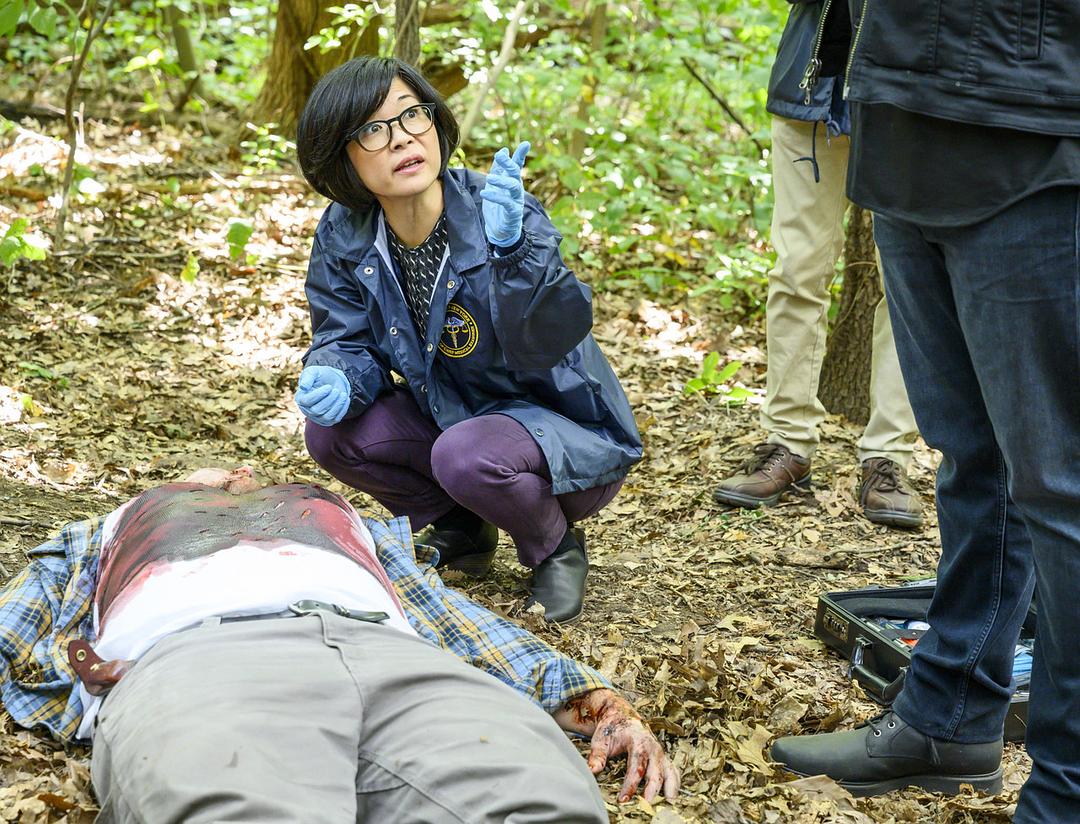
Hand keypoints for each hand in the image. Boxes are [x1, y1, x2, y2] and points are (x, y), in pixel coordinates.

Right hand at [295, 365, 350, 426]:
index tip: (329, 387)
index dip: (318, 395)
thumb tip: (303, 387)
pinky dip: (342, 409)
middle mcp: (306, 410)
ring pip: (327, 417)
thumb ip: (308, 377)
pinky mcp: (328, 421)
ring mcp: (317, 417)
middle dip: (329, 399)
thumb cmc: (320, 375)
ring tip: (342, 394)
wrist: (331, 381)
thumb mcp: (313, 372)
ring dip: (337, 405)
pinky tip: (345, 399)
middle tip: (336, 390)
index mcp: (300, 398)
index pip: (306, 401)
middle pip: (317, 410)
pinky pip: (335, 419)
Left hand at [480, 141, 529, 246]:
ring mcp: (516, 201)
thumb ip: (498, 169)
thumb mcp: (495, 185)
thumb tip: (504, 150)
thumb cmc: (498, 206)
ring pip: (513, 186)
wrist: (500, 230)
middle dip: (508, 163)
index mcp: (512, 181)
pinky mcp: (513, 213)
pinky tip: (485, 192)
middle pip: (515, 173)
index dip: (521, 155)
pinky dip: (496, 197)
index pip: (517, 165)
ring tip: (489, 178)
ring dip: (501, 180)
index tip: (526, 144)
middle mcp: (517, 189)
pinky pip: (506, 203)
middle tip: (499, 155)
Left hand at [553, 688, 679, 803]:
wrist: (621, 715)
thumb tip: (592, 771)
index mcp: (638, 741)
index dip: (630, 784)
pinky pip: (673, 771)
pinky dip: (674, 784)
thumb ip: (597, 755)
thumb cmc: (612, 728)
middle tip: (644, 806)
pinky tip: (671, 797)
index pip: (636, 766)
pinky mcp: (663, 758)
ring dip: (669, 788)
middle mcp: (653, 747)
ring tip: (667, 804)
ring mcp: (660, 753)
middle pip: (656, 772)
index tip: (623, 799)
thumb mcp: (601, 739)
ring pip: (670, 772)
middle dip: (651, 790)